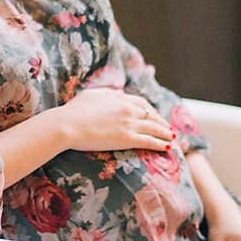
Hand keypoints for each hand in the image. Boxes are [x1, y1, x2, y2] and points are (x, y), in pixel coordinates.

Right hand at [55, 87, 174, 152]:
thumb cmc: (74, 111)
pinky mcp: (127, 139)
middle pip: (151, 115)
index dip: (151, 110)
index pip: (141, 103)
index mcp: (120, 98)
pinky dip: (161, 143)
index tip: (155, 115)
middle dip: (162, 122)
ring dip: (166, 133)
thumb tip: (119, 93)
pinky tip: (168, 147)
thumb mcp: (92, 95)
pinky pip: (149, 141)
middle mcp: (128, 109)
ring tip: (173, 138)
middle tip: (168, 128)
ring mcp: (129, 124)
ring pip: (154, 128)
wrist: (67, 125)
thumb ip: (108, 94)